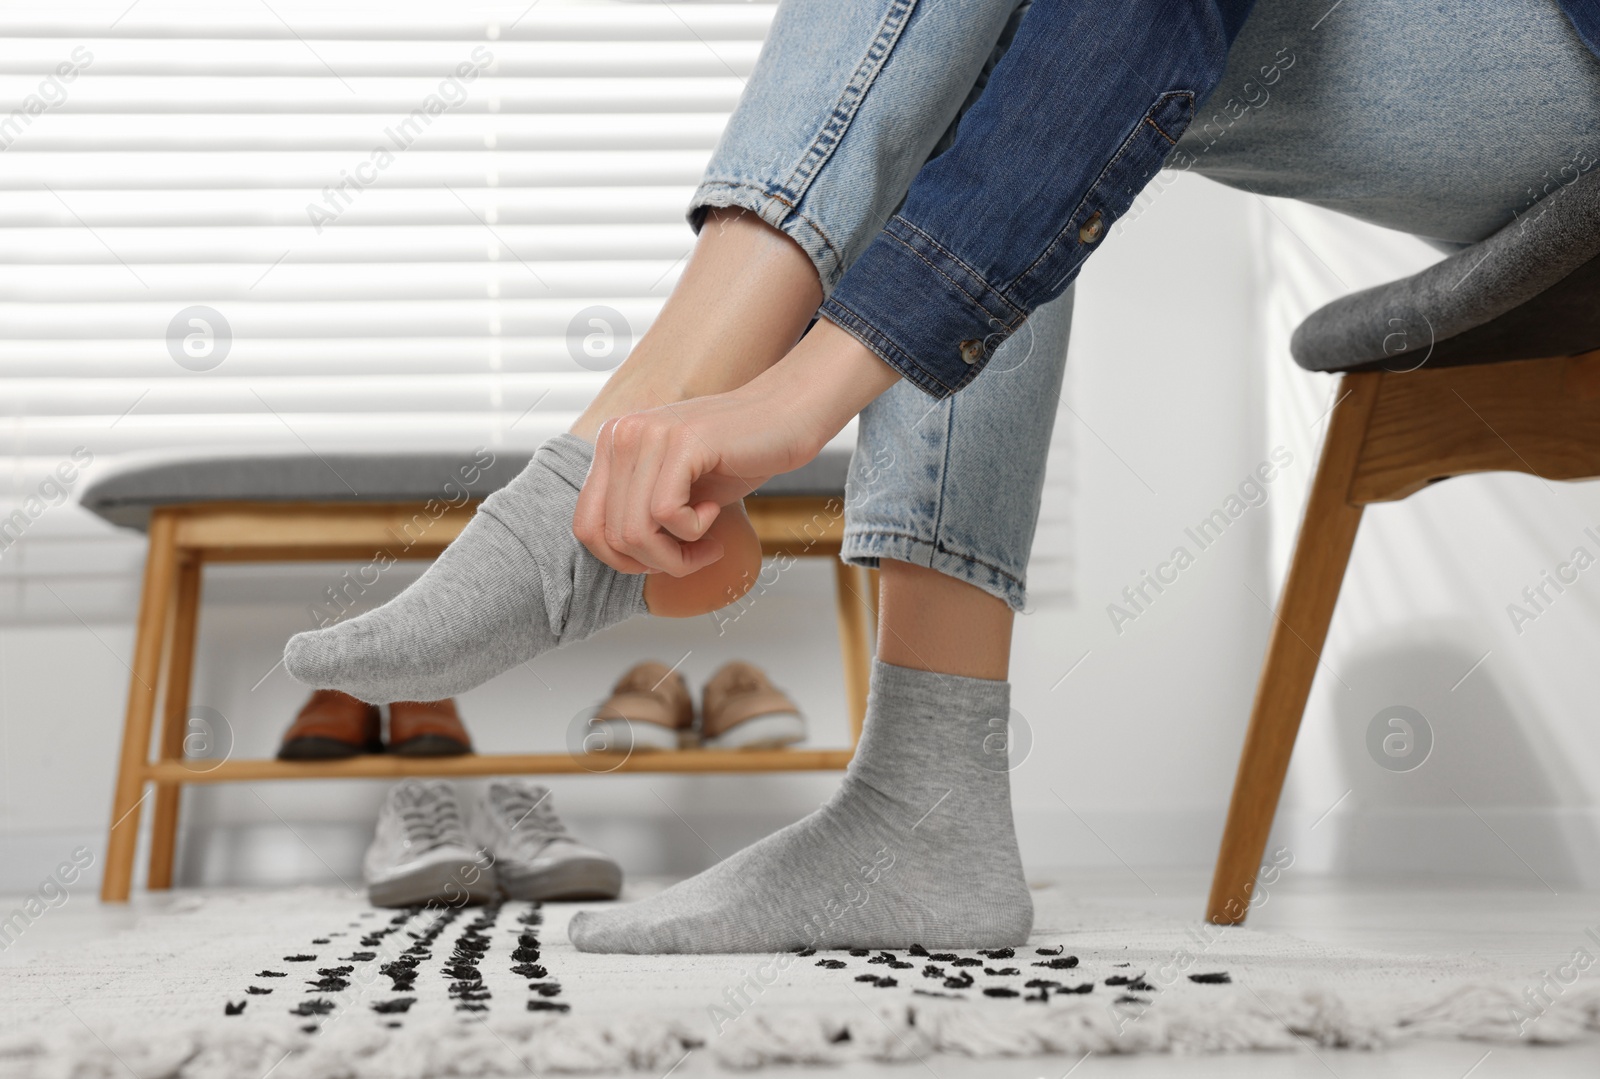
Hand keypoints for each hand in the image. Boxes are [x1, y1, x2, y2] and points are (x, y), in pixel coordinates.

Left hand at [574, 319, 900, 575]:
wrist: (785, 419)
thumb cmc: (734, 458)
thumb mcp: (673, 489)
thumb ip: (638, 513)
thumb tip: (619, 560)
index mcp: (610, 446)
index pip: (586, 527)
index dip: (623, 560)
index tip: (666, 557)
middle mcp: (619, 435)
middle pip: (610, 536)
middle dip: (656, 562)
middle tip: (696, 554)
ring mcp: (647, 435)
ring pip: (635, 531)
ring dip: (677, 553)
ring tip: (708, 540)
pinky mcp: (680, 442)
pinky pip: (667, 515)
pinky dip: (695, 530)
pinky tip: (715, 510)